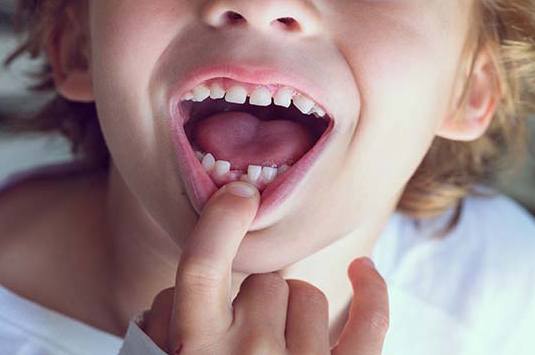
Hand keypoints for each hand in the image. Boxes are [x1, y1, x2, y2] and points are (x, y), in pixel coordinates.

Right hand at [140, 181, 389, 353]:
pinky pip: (370, 319)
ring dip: (294, 314)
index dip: (218, 223)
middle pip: (261, 281)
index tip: (236, 196)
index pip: (200, 268)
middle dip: (252, 301)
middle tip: (242, 343)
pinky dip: (372, 289)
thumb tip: (173, 303)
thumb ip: (163, 339)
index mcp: (195, 354)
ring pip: (307, 296)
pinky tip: (364, 271)